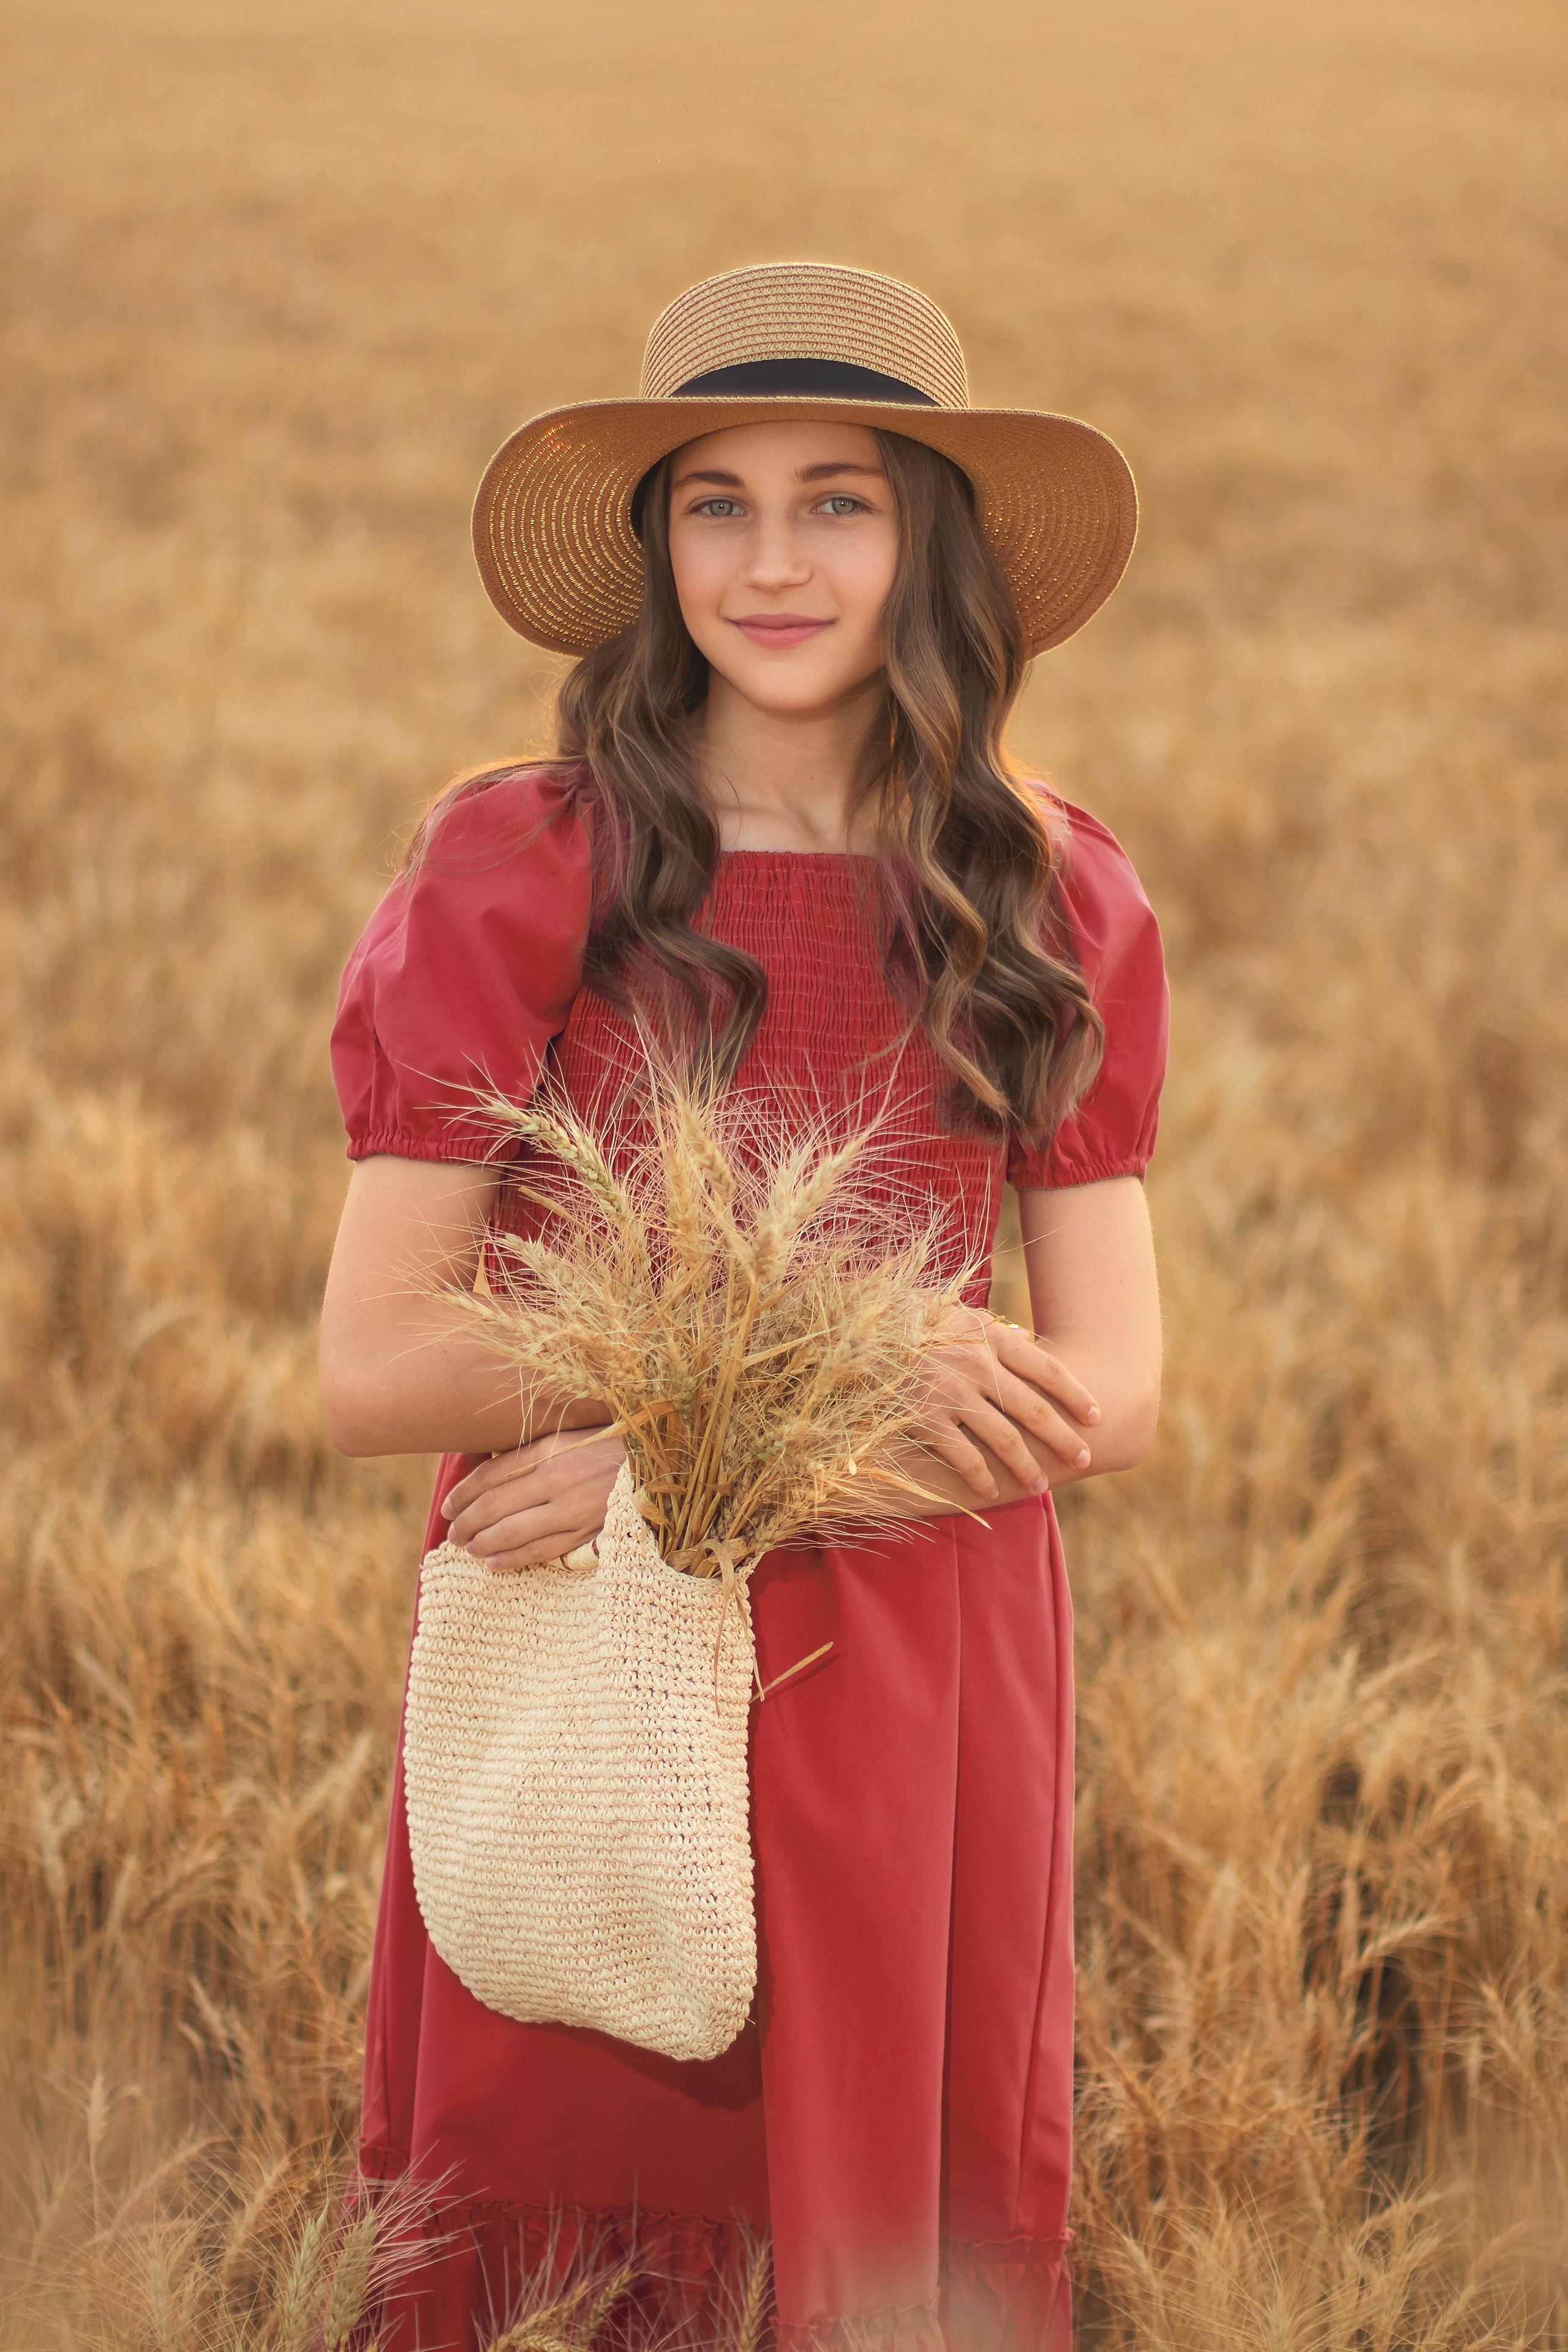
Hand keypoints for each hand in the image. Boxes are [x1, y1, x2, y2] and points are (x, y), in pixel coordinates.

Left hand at [441, 1426, 626, 1571]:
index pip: (490, 1474)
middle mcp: (557, 1479)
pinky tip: (493, 1562)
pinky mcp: (586, 1533)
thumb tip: (487, 1470)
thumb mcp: (568, 1436)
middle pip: (493, 1506)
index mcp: (549, 1449)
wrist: (657, 1468)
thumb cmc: (608, 1448)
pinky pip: (540, 1551)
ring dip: (481, 1543)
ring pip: (511, 1532)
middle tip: (451, 1533)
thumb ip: (531, 1453)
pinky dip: (511, 1559)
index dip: (462, 1493)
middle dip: (465, 1523)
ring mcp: (571, 1510)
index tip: (447, 1506)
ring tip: (467, 1548)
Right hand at [914, 1306, 1100, 1501]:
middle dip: (1062, 1438)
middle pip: (1033, 1409)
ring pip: (1003, 1438)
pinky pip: (962, 1454)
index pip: (1047, 1369)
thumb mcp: (958, 1316)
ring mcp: (949, 1392)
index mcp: (989, 1337)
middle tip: (1082, 1459)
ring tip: (1041, 1486)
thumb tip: (1028, 1339)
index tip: (1097, 1417)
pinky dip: (979, 1476)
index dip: (1077, 1395)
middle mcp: (975, 1365)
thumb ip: (994, 1331)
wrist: (860, 1332)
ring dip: (1026, 1467)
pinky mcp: (923, 1416)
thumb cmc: (915, 1324)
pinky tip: (990, 1491)